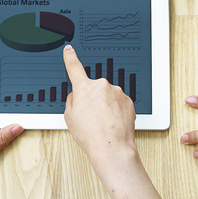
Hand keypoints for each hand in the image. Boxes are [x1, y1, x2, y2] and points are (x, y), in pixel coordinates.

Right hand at [62, 44, 137, 168]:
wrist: (112, 148)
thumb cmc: (90, 136)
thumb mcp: (69, 117)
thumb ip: (72, 100)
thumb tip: (78, 95)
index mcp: (84, 88)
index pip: (74, 67)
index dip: (70, 57)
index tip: (69, 50)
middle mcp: (101, 85)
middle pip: (93, 89)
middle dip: (92, 99)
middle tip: (91, 118)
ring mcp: (117, 92)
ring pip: (107, 96)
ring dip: (105, 106)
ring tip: (103, 124)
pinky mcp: (128, 100)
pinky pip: (119, 103)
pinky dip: (116, 111)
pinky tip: (113, 124)